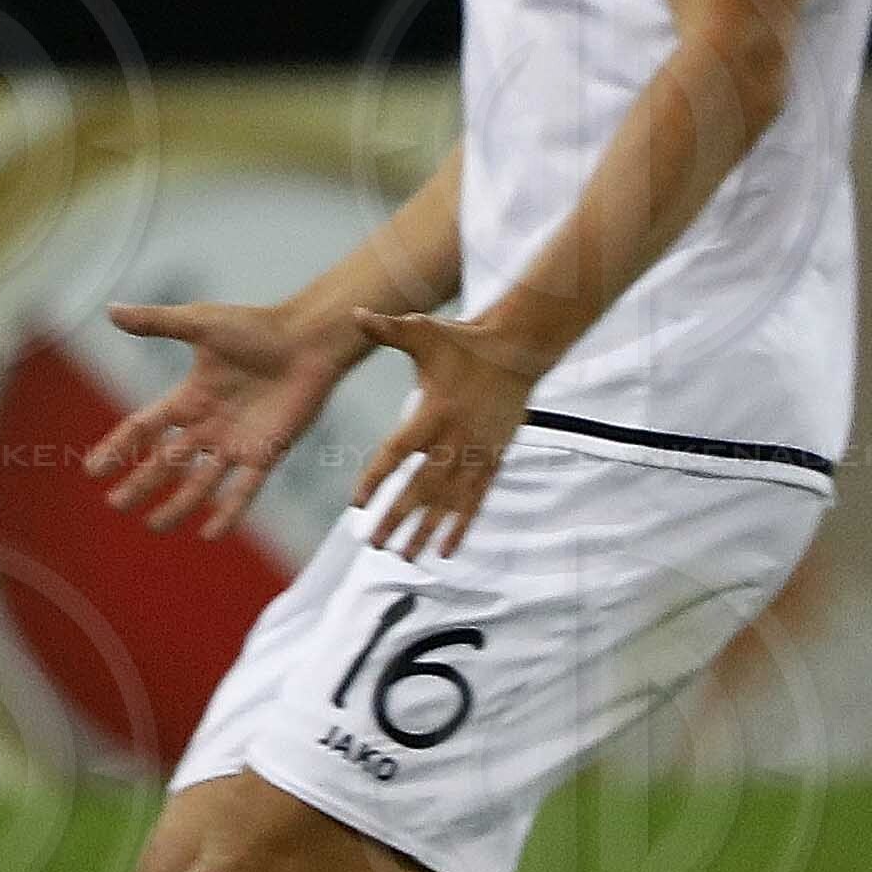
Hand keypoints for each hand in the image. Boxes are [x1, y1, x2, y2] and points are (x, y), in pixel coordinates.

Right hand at [84, 301, 362, 540]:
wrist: (310, 340)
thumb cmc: (259, 326)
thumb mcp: (200, 322)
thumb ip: (156, 322)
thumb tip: (111, 311)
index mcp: (189, 397)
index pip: (144, 428)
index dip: (118, 448)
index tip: (92, 470)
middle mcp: (208, 425)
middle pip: (165, 461)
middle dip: (140, 483)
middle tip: (116, 505)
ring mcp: (236, 442)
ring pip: (199, 482)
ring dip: (177, 505)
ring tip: (154, 527)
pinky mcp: (267, 452)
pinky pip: (244, 489)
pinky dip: (228, 512)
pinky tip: (211, 535)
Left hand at [346, 310, 541, 560]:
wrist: (518, 349)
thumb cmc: (463, 342)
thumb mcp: (423, 331)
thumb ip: (387, 329)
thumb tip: (354, 314)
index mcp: (434, 412)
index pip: (398, 453)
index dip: (378, 479)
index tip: (357, 505)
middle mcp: (456, 437)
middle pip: (423, 486)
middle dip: (399, 517)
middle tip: (374, 545)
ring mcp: (478, 451)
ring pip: (450, 500)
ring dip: (427, 530)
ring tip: (405, 558)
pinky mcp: (494, 458)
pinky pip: (476, 498)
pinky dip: (462, 525)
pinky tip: (446, 551)